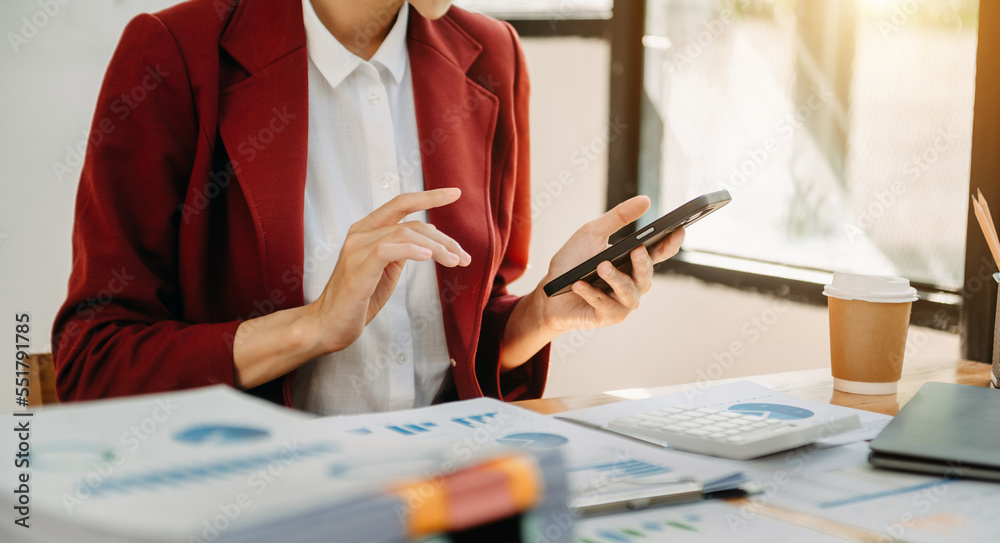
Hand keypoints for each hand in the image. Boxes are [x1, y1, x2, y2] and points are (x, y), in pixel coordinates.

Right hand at [306, 188, 469, 353]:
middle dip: (444, 238)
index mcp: (366, 230)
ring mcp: (356, 251)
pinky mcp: (357, 270)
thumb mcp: (386, 270)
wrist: (328, 326)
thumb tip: (428, 234)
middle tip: (465, 257)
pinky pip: (387, 250)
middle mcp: (360, 234)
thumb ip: (401, 249)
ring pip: (404, 234)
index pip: (401, 203)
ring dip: (437, 248)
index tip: (455, 192)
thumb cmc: (359, 299)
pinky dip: (412, 251)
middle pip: (411, 223)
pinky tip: (429, 256)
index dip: (429, 196)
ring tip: (455, 262)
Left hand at [537, 196, 684, 331]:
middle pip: (646, 274)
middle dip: (642, 262)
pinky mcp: (608, 317)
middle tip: (636, 250)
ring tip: (601, 266)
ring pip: (628, 291)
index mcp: (634, 263)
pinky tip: (580, 284)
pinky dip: (591, 294)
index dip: (671, 243)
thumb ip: (618, 217)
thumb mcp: (592, 233)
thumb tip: (646, 200)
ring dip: (615, 278)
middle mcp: (634, 284)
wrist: (549, 293)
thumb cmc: (574, 262)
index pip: (659, 253)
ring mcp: (623, 302)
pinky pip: (604, 305)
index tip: (679, 230)